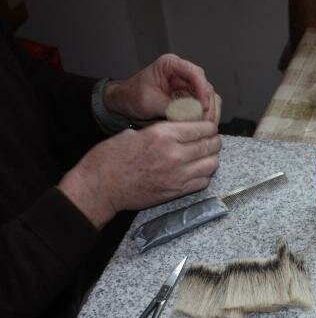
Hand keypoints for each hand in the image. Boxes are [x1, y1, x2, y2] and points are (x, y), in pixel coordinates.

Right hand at [58, 121, 221, 228]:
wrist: (101, 187)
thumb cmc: (111, 158)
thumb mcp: (134, 133)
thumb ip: (161, 131)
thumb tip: (180, 129)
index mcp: (163, 134)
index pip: (202, 127)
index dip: (208, 126)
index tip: (208, 127)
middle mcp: (175, 154)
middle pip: (211, 145)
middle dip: (213, 140)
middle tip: (209, 140)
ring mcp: (178, 175)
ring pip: (212, 164)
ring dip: (211, 158)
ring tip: (204, 156)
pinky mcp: (177, 191)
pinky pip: (203, 181)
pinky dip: (204, 175)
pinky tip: (197, 171)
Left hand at [103, 54, 221, 123]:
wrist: (124, 103)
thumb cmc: (132, 96)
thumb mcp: (149, 101)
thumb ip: (171, 108)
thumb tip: (190, 117)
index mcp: (171, 65)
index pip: (195, 73)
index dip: (202, 90)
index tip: (202, 106)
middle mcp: (182, 73)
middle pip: (206, 87)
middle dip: (208, 106)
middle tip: (205, 122)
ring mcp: (188, 86)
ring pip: (209, 98)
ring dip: (208, 113)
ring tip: (204, 127)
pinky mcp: (190, 99)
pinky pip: (204, 107)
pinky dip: (204, 117)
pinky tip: (201, 126)